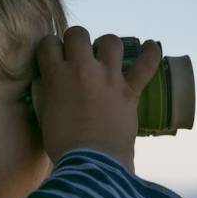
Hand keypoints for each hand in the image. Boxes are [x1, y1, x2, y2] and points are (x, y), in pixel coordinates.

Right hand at [32, 26, 161, 172]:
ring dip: (106, 46)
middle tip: (76, 57)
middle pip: (78, 34)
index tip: (53, 58)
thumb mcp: (44, 115)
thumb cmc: (62, 144)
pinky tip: (152, 45)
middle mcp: (83, 69)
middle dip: (75, 42)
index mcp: (56, 75)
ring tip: (104, 56)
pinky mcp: (130, 90)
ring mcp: (109, 78)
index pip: (48, 43)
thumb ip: (45, 92)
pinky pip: (146, 65)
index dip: (50, 49)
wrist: (91, 163)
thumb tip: (47, 80)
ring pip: (110, 41)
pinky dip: (151, 53)